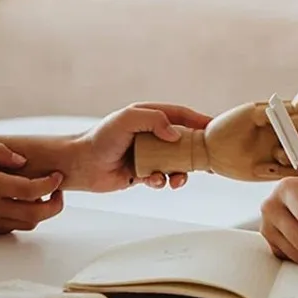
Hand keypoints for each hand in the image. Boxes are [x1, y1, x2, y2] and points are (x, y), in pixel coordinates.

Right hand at [0, 141, 64, 235]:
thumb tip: (21, 160)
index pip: (32, 189)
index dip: (51, 184)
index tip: (57, 177)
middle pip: (36, 213)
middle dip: (55, 205)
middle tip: (58, 192)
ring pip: (26, 224)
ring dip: (40, 213)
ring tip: (40, 198)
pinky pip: (10, 229)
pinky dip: (22, 219)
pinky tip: (18, 206)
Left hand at [67, 103, 213, 192]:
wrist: (81, 164)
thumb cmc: (101, 138)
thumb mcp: (127, 119)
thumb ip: (153, 120)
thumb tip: (175, 135)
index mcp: (150, 117)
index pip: (181, 115)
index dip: (200, 121)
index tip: (216, 129)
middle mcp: (151, 135)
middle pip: (184, 141)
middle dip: (195, 152)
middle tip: (206, 163)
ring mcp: (148, 154)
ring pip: (176, 163)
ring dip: (180, 172)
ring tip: (176, 179)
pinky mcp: (142, 172)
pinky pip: (161, 178)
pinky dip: (162, 181)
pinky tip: (152, 181)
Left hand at [204, 84, 297, 180]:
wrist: (210, 149)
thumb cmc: (230, 125)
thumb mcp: (255, 113)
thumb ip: (285, 108)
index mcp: (286, 116)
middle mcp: (290, 133)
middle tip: (291, 134)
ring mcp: (287, 152)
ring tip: (276, 152)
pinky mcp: (279, 170)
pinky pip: (296, 172)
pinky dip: (283, 169)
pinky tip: (262, 166)